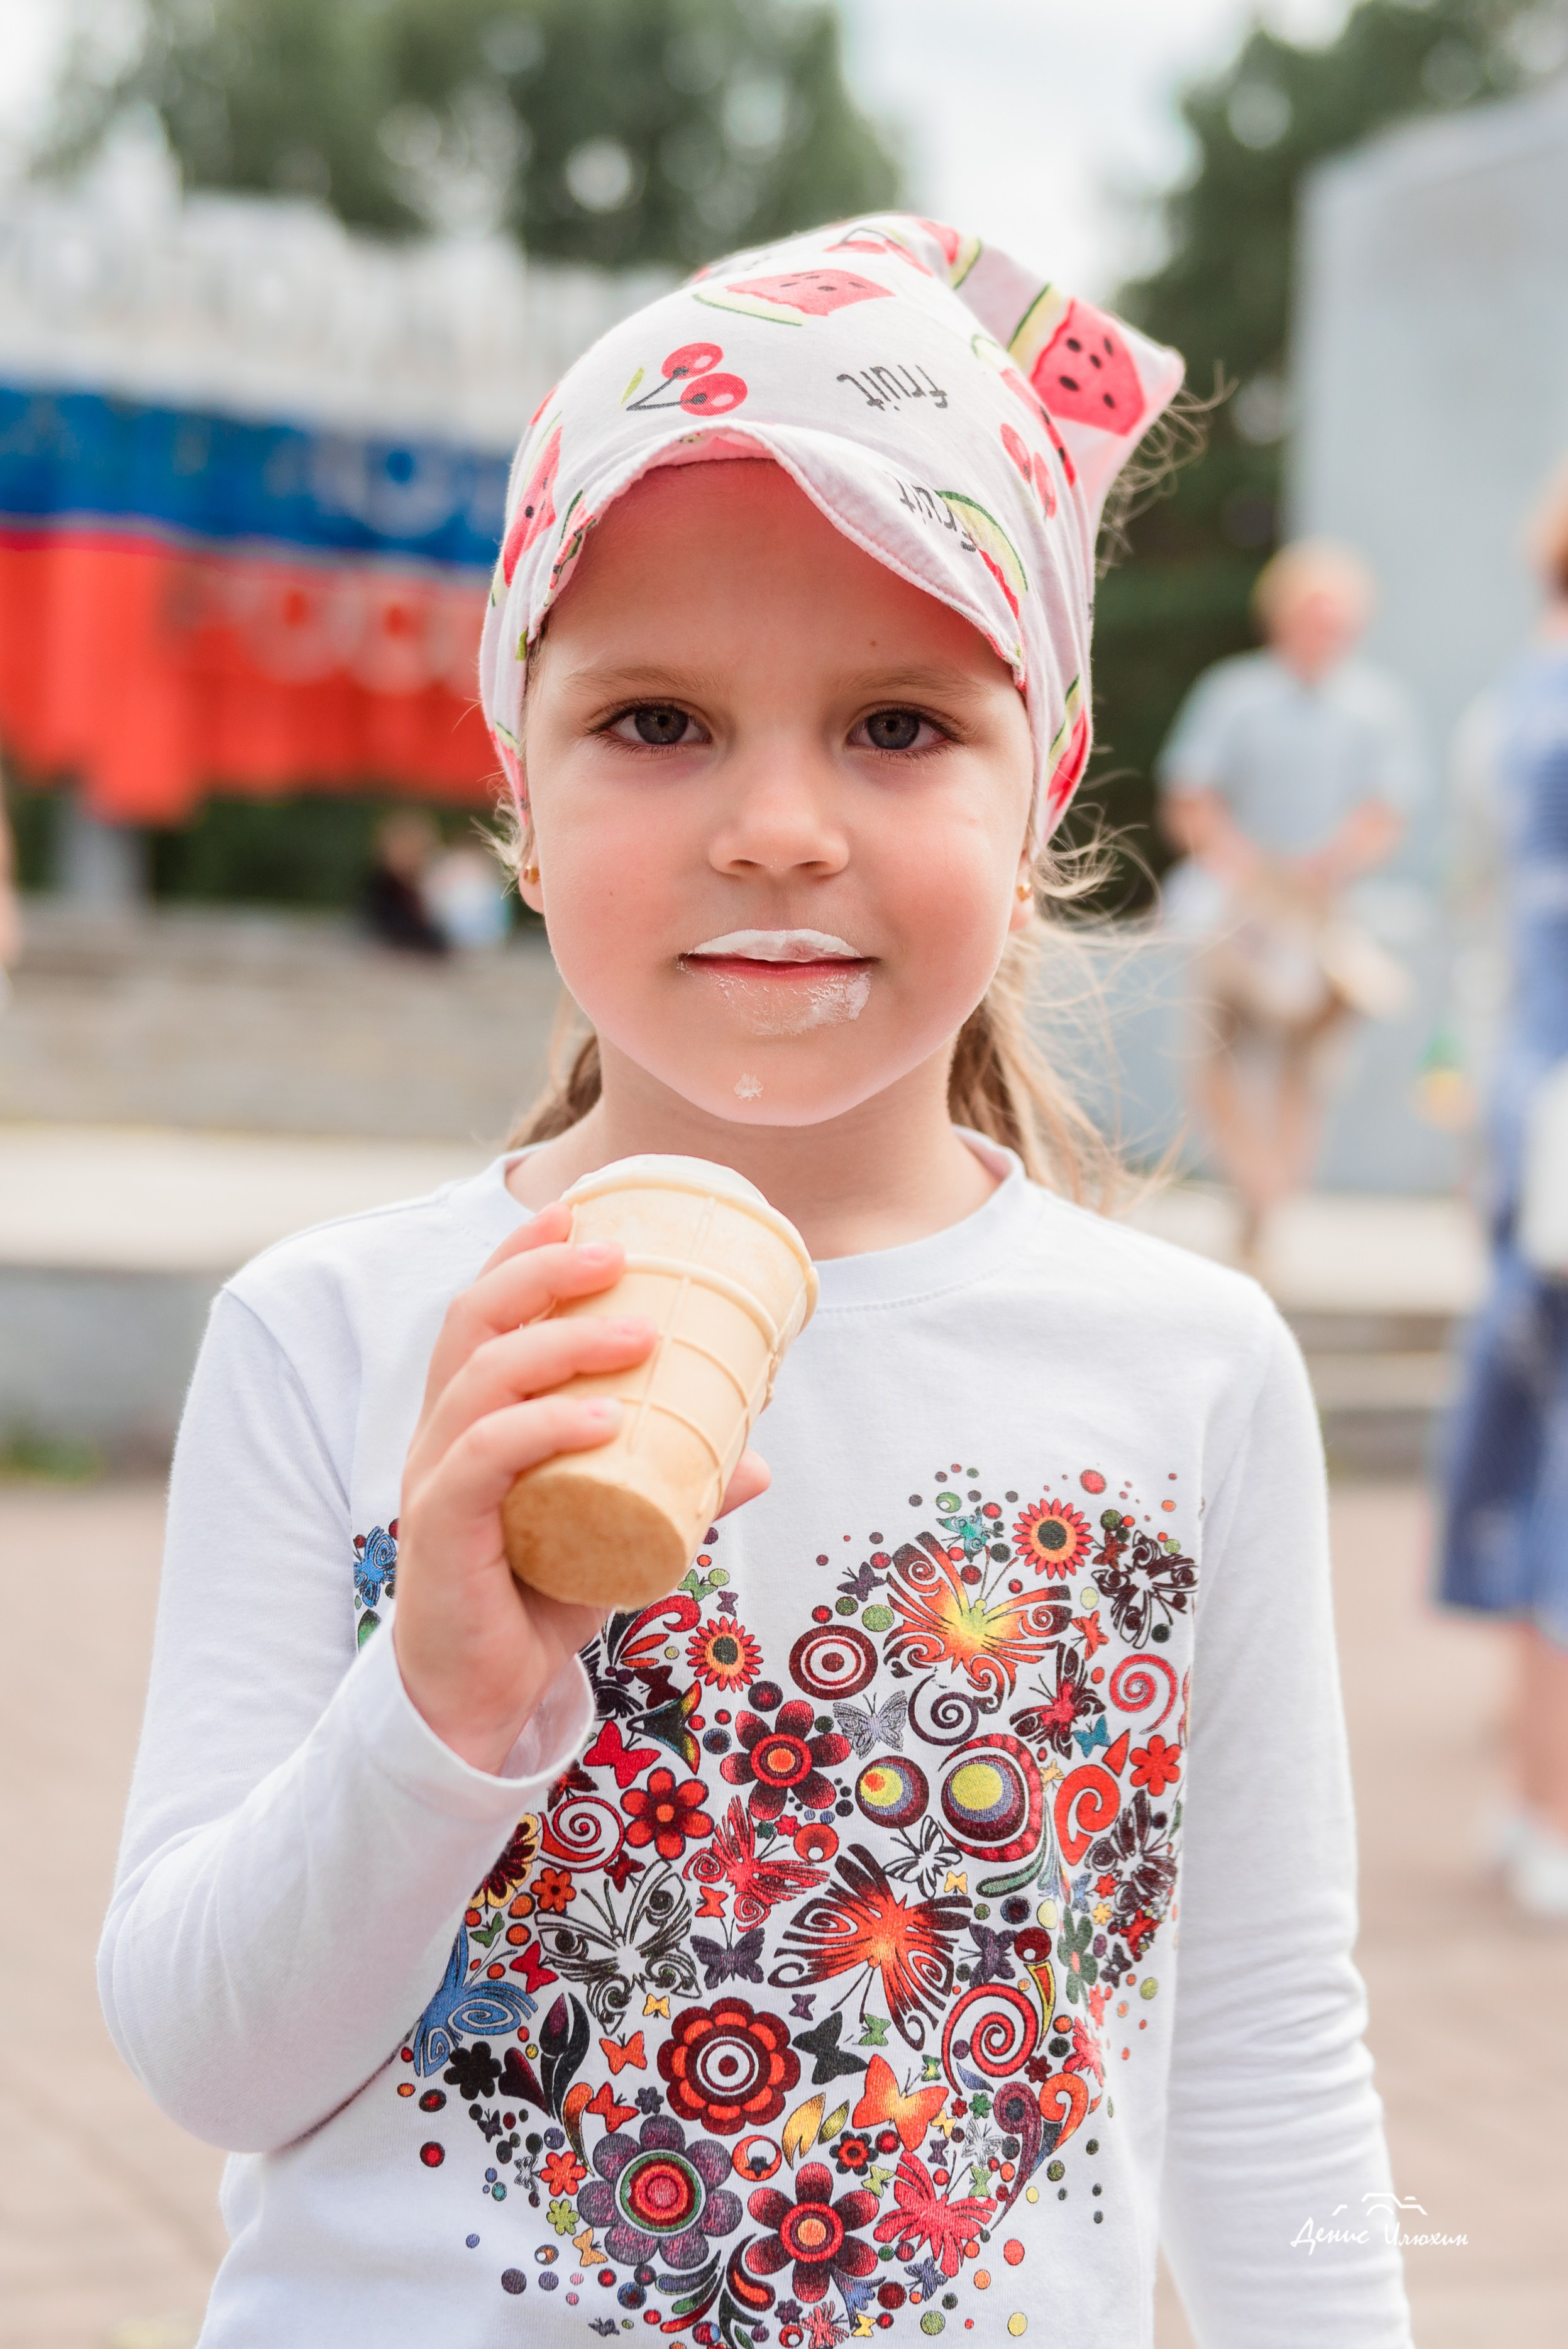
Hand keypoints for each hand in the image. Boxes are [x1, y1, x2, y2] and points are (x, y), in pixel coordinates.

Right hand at [392, 1202, 767, 1773]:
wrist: (479, 1701)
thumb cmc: (536, 1600)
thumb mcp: (615, 1533)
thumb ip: (673, 1492)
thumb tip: (755, 1460)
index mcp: (470, 1420)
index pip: (481, 1314)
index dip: (521, 1255)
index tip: (582, 1211)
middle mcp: (441, 1437)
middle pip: (472, 1324)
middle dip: (540, 1273)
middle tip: (620, 1254)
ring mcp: (435, 1481)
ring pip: (482, 1381)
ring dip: (564, 1344)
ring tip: (643, 1333)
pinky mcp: (440, 1533)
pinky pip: (482, 1460)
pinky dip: (543, 1427)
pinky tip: (604, 1417)